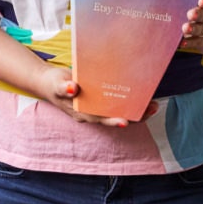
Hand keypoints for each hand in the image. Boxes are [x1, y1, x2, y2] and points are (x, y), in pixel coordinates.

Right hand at [36, 64, 156, 126]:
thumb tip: (73, 89)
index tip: (126, 121)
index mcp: (83, 113)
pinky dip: (129, 100)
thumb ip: (64, 88)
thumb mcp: (56, 84)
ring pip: (119, 111)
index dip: (114, 121)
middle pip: (116, 117)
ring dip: (136, 109)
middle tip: (152, 108)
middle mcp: (92, 113)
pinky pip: (117, 103)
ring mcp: (97, 108)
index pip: (101, 119)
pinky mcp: (100, 99)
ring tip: (153, 103)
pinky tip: (140, 93)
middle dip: (134, 115)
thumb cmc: (53, 84)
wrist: (49, 82)